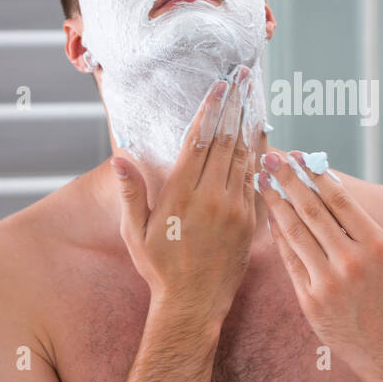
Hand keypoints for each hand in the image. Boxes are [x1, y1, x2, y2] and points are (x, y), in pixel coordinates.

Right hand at [112, 67, 257, 330]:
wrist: (193, 304)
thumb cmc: (158, 268)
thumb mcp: (135, 231)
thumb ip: (131, 192)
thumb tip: (119, 157)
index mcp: (181, 193)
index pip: (199, 140)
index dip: (211, 109)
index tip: (221, 85)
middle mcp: (211, 196)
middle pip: (226, 140)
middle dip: (235, 105)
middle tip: (244, 77)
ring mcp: (234, 208)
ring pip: (244, 155)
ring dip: (249, 122)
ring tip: (254, 96)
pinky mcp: (250, 220)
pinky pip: (256, 179)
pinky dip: (261, 154)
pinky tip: (263, 135)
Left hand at [260, 152, 382, 381]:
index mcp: (377, 246)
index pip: (341, 200)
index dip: (318, 174)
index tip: (302, 155)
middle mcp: (351, 262)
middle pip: (312, 210)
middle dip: (289, 179)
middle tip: (272, 157)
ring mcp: (328, 282)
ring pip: (295, 231)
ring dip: (275, 202)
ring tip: (262, 180)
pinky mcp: (310, 300)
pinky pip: (289, 259)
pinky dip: (278, 234)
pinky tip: (269, 214)